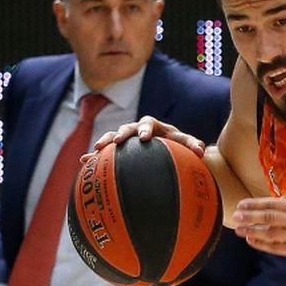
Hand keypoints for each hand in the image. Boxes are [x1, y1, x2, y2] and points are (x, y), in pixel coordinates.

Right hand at [91, 115, 205, 157]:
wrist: (170, 147)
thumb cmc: (179, 145)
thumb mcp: (186, 144)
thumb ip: (193, 145)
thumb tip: (201, 151)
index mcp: (154, 126)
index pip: (149, 123)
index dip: (146, 129)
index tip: (145, 138)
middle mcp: (138, 130)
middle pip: (127, 128)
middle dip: (121, 133)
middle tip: (117, 141)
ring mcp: (128, 139)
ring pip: (113, 137)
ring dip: (104, 142)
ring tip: (94, 150)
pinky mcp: (120, 149)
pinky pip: (106, 151)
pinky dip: (95, 156)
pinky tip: (84, 162)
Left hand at [234, 194, 285, 265]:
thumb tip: (271, 200)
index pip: (274, 204)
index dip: (256, 205)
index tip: (241, 205)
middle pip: (271, 218)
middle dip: (251, 217)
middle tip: (236, 216)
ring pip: (271, 234)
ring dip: (253, 232)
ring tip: (238, 229)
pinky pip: (276, 248)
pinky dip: (262, 244)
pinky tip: (251, 240)